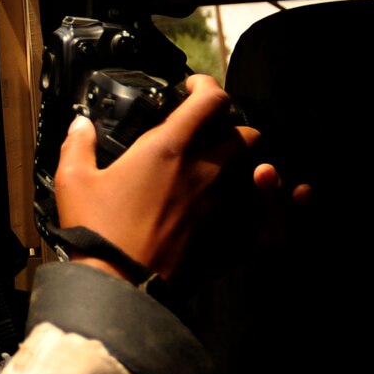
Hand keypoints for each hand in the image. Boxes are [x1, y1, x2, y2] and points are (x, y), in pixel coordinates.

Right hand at [54, 73, 279, 280]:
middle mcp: (206, 170)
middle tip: (210, 135)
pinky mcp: (233, 239)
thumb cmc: (98, 235)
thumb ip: (78, 145)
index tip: (193, 91)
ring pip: (261, 166)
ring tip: (236, 165)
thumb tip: (79, 125)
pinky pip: (278, 223)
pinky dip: (289, 209)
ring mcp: (225, 205)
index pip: (210, 98)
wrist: (119, 287)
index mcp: (170, 148)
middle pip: (243, 131)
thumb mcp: (75, 182)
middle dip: (230, 128)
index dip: (205, 86)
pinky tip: (298, 196)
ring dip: (251, 161)